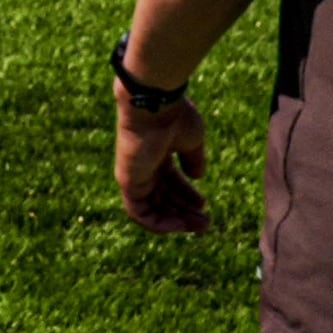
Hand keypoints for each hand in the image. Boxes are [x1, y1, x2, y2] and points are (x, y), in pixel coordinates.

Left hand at [116, 90, 211, 234]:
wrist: (155, 105)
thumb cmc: (174, 116)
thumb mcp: (191, 140)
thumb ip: (193, 159)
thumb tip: (197, 177)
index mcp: (157, 153)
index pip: (170, 181)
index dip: (187, 195)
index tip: (204, 205)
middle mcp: (144, 165)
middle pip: (162, 196)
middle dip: (184, 211)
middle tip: (205, 223)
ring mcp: (134, 173)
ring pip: (153, 207)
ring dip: (175, 220)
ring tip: (200, 226)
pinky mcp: (127, 181)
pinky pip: (139, 212)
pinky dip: (157, 222)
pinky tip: (178, 226)